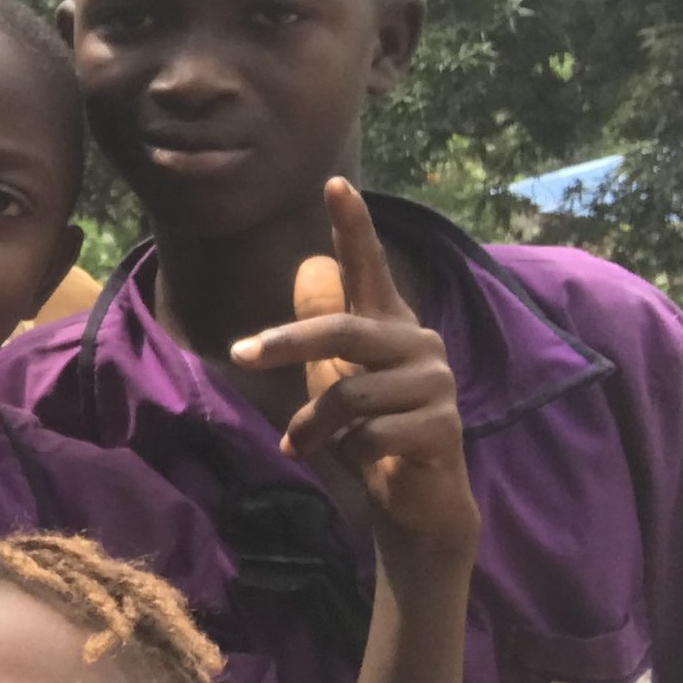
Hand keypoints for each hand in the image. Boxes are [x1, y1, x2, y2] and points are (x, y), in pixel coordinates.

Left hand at [230, 179, 479, 573]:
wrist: (412, 501)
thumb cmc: (368, 432)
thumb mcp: (336, 376)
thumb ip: (326, 326)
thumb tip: (308, 268)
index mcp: (388, 325)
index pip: (369, 266)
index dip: (353, 225)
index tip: (334, 182)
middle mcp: (418, 342)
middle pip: (341, 330)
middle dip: (286, 343)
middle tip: (240, 354)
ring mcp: (435, 383)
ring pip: (349, 393)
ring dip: (314, 425)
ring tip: (305, 443)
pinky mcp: (442, 426)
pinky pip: (372, 432)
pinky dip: (347, 452)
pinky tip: (358, 461)